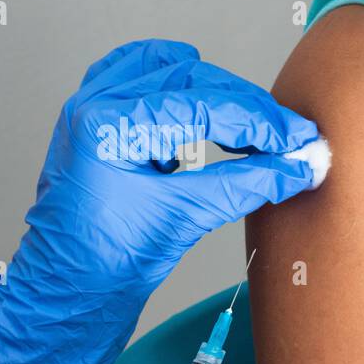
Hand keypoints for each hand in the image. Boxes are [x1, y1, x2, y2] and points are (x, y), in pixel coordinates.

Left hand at [0, 39, 318, 363]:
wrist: (64, 296)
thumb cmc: (104, 267)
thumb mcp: (185, 219)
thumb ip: (248, 184)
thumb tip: (300, 166)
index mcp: (108, 125)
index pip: (205, 104)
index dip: (260, 123)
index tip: (299, 141)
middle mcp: (94, 103)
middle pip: (192, 78)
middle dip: (245, 108)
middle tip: (287, 138)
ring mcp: (90, 106)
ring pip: (168, 67)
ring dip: (214, 93)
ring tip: (249, 131)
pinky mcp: (96, 118)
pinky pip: (140, 76)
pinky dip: (177, 88)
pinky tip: (204, 112)